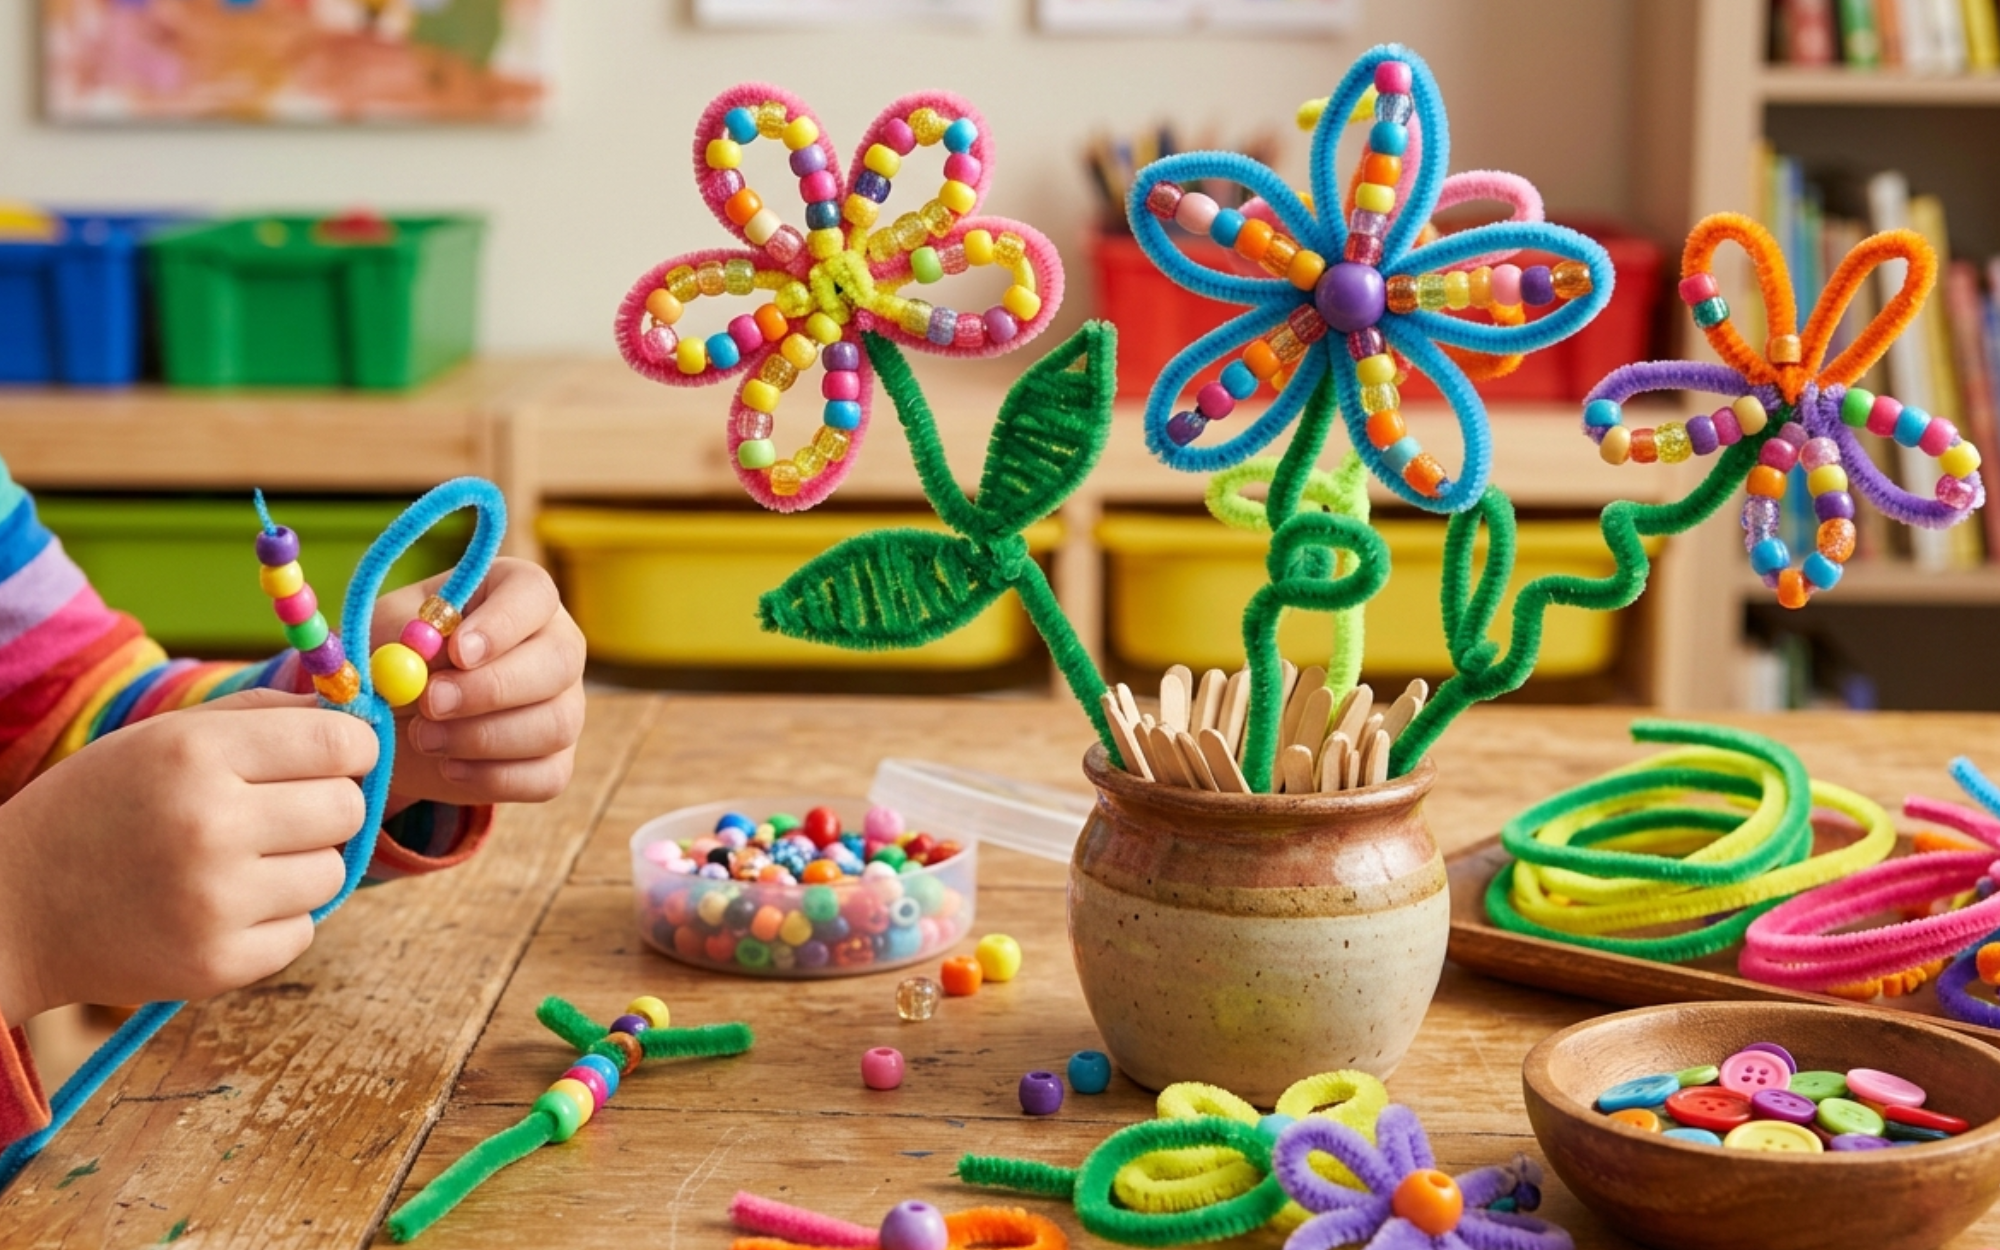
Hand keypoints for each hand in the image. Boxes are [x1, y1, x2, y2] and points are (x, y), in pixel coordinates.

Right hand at [0, 690, 376, 1024]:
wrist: (11, 909)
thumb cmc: (100, 807)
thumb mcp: (165, 738)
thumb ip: (265, 717)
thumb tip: (360, 715)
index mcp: (196, 755)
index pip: (339, 744)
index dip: (353, 749)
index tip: (339, 757)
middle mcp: (210, 825)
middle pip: (348, 808)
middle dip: (328, 806)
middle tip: (279, 813)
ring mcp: (215, 902)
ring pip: (334, 872)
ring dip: (303, 865)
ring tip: (241, 861)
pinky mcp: (218, 965)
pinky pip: (304, 930)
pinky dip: (277, 919)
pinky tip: (222, 907)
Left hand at [372, 558, 585, 809]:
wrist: (394, 717)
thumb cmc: (394, 658)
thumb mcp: (386, 634)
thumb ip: (404, 638)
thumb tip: (428, 660)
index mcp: (516, 594)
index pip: (533, 595)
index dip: (503, 624)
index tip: (459, 652)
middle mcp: (555, 643)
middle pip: (558, 662)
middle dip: (492, 689)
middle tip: (431, 703)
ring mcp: (564, 703)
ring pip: (555, 724)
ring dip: (482, 738)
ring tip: (424, 737)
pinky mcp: (556, 758)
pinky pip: (547, 775)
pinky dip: (493, 778)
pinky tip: (449, 767)